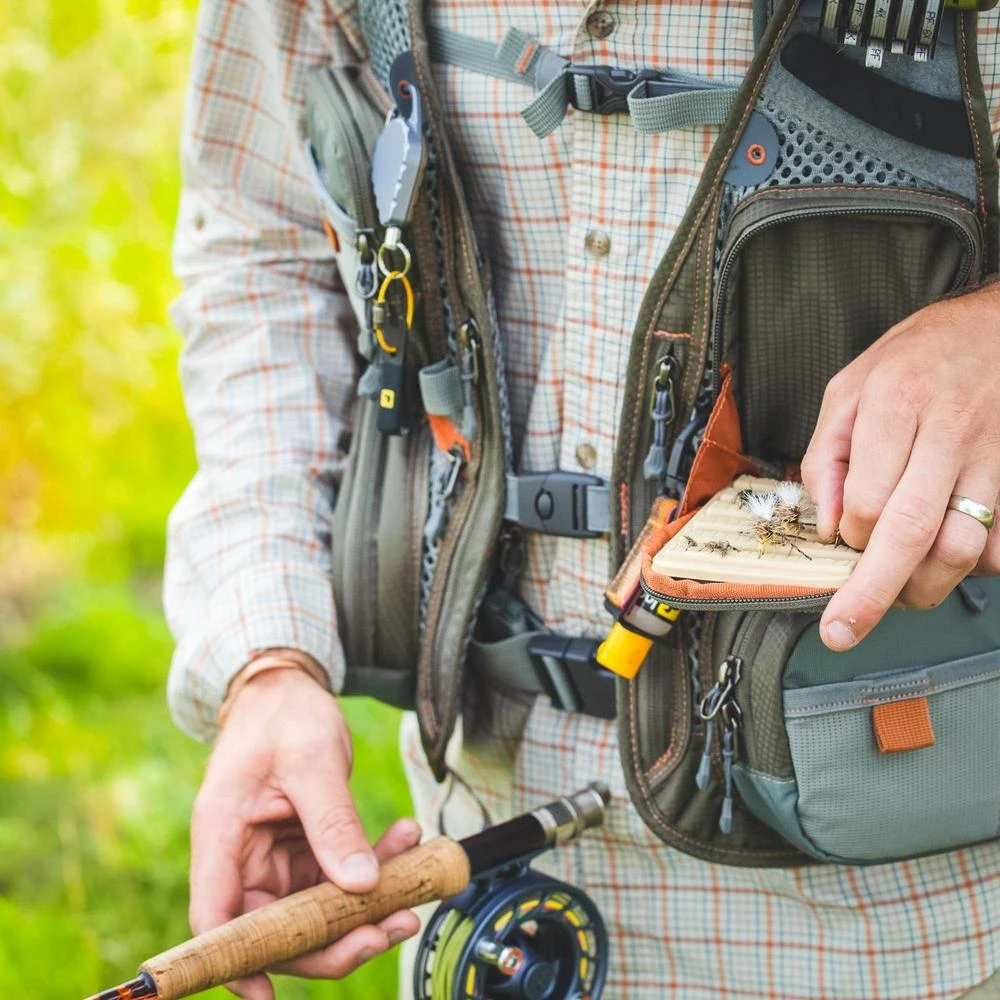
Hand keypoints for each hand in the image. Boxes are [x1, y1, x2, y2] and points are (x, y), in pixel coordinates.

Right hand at [190, 665, 421, 999]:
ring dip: (366, 903)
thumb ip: (334, 822)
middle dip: (336, 936)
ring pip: (315, 909)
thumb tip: (360, 887)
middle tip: (392, 926)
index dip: (239, 963)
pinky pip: (336, 878)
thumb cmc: (285, 716)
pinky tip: (407, 841)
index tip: (268, 996)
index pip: (217, 919)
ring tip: (417, 880)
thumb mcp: (313, 761)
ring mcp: (272, 859)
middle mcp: (241, 859)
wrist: (288, 689)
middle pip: (277, 927)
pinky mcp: (301, 850)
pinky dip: (373, 868)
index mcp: (222, 837)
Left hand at [801, 283, 999, 650]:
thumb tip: (829, 523)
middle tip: (845, 630)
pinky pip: (999, 542)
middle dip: (874, 594)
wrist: (999, 327)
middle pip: (914, 532)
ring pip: (964, 547)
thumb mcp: (851, 387)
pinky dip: (975, 566)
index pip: (870, 499)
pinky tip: (947, 559)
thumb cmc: (919, 358)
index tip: (844, 542)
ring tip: (900, 593)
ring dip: (926, 586)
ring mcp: (994, 455)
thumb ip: (828, 455)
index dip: (852, 536)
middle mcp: (950, 431)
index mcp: (898, 404)